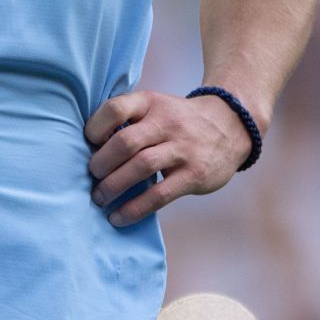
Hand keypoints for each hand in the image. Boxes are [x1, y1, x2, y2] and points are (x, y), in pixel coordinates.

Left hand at [84, 91, 252, 225]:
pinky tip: (118, 217)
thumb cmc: (179, 120)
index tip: (87, 143)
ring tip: (99, 198)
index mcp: (152, 102)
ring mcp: (182, 149)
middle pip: (126, 142)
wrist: (231, 125)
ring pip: (141, 167)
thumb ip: (129, 120)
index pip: (116, 109)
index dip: (96, 127)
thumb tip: (89, 148)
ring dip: (113, 186)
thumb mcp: (157, 106)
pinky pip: (159, 195)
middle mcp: (167, 122)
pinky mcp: (194, 174)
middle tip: (90, 176)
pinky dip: (134, 209)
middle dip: (101, 163)